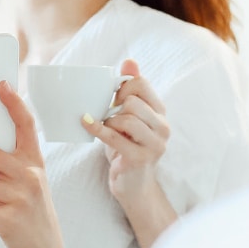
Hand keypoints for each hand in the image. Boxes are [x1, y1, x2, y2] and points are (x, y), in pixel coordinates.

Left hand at [84, 59, 170, 204]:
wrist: (132, 185)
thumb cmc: (127, 147)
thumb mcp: (128, 117)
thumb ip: (129, 90)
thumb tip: (129, 61)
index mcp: (160, 112)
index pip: (141, 84)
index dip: (121, 87)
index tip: (112, 97)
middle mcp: (163, 126)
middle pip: (132, 101)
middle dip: (112, 105)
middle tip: (104, 115)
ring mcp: (155, 144)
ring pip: (126, 118)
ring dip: (107, 121)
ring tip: (103, 127)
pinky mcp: (141, 158)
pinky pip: (115, 137)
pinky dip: (97, 128)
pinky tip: (85, 122)